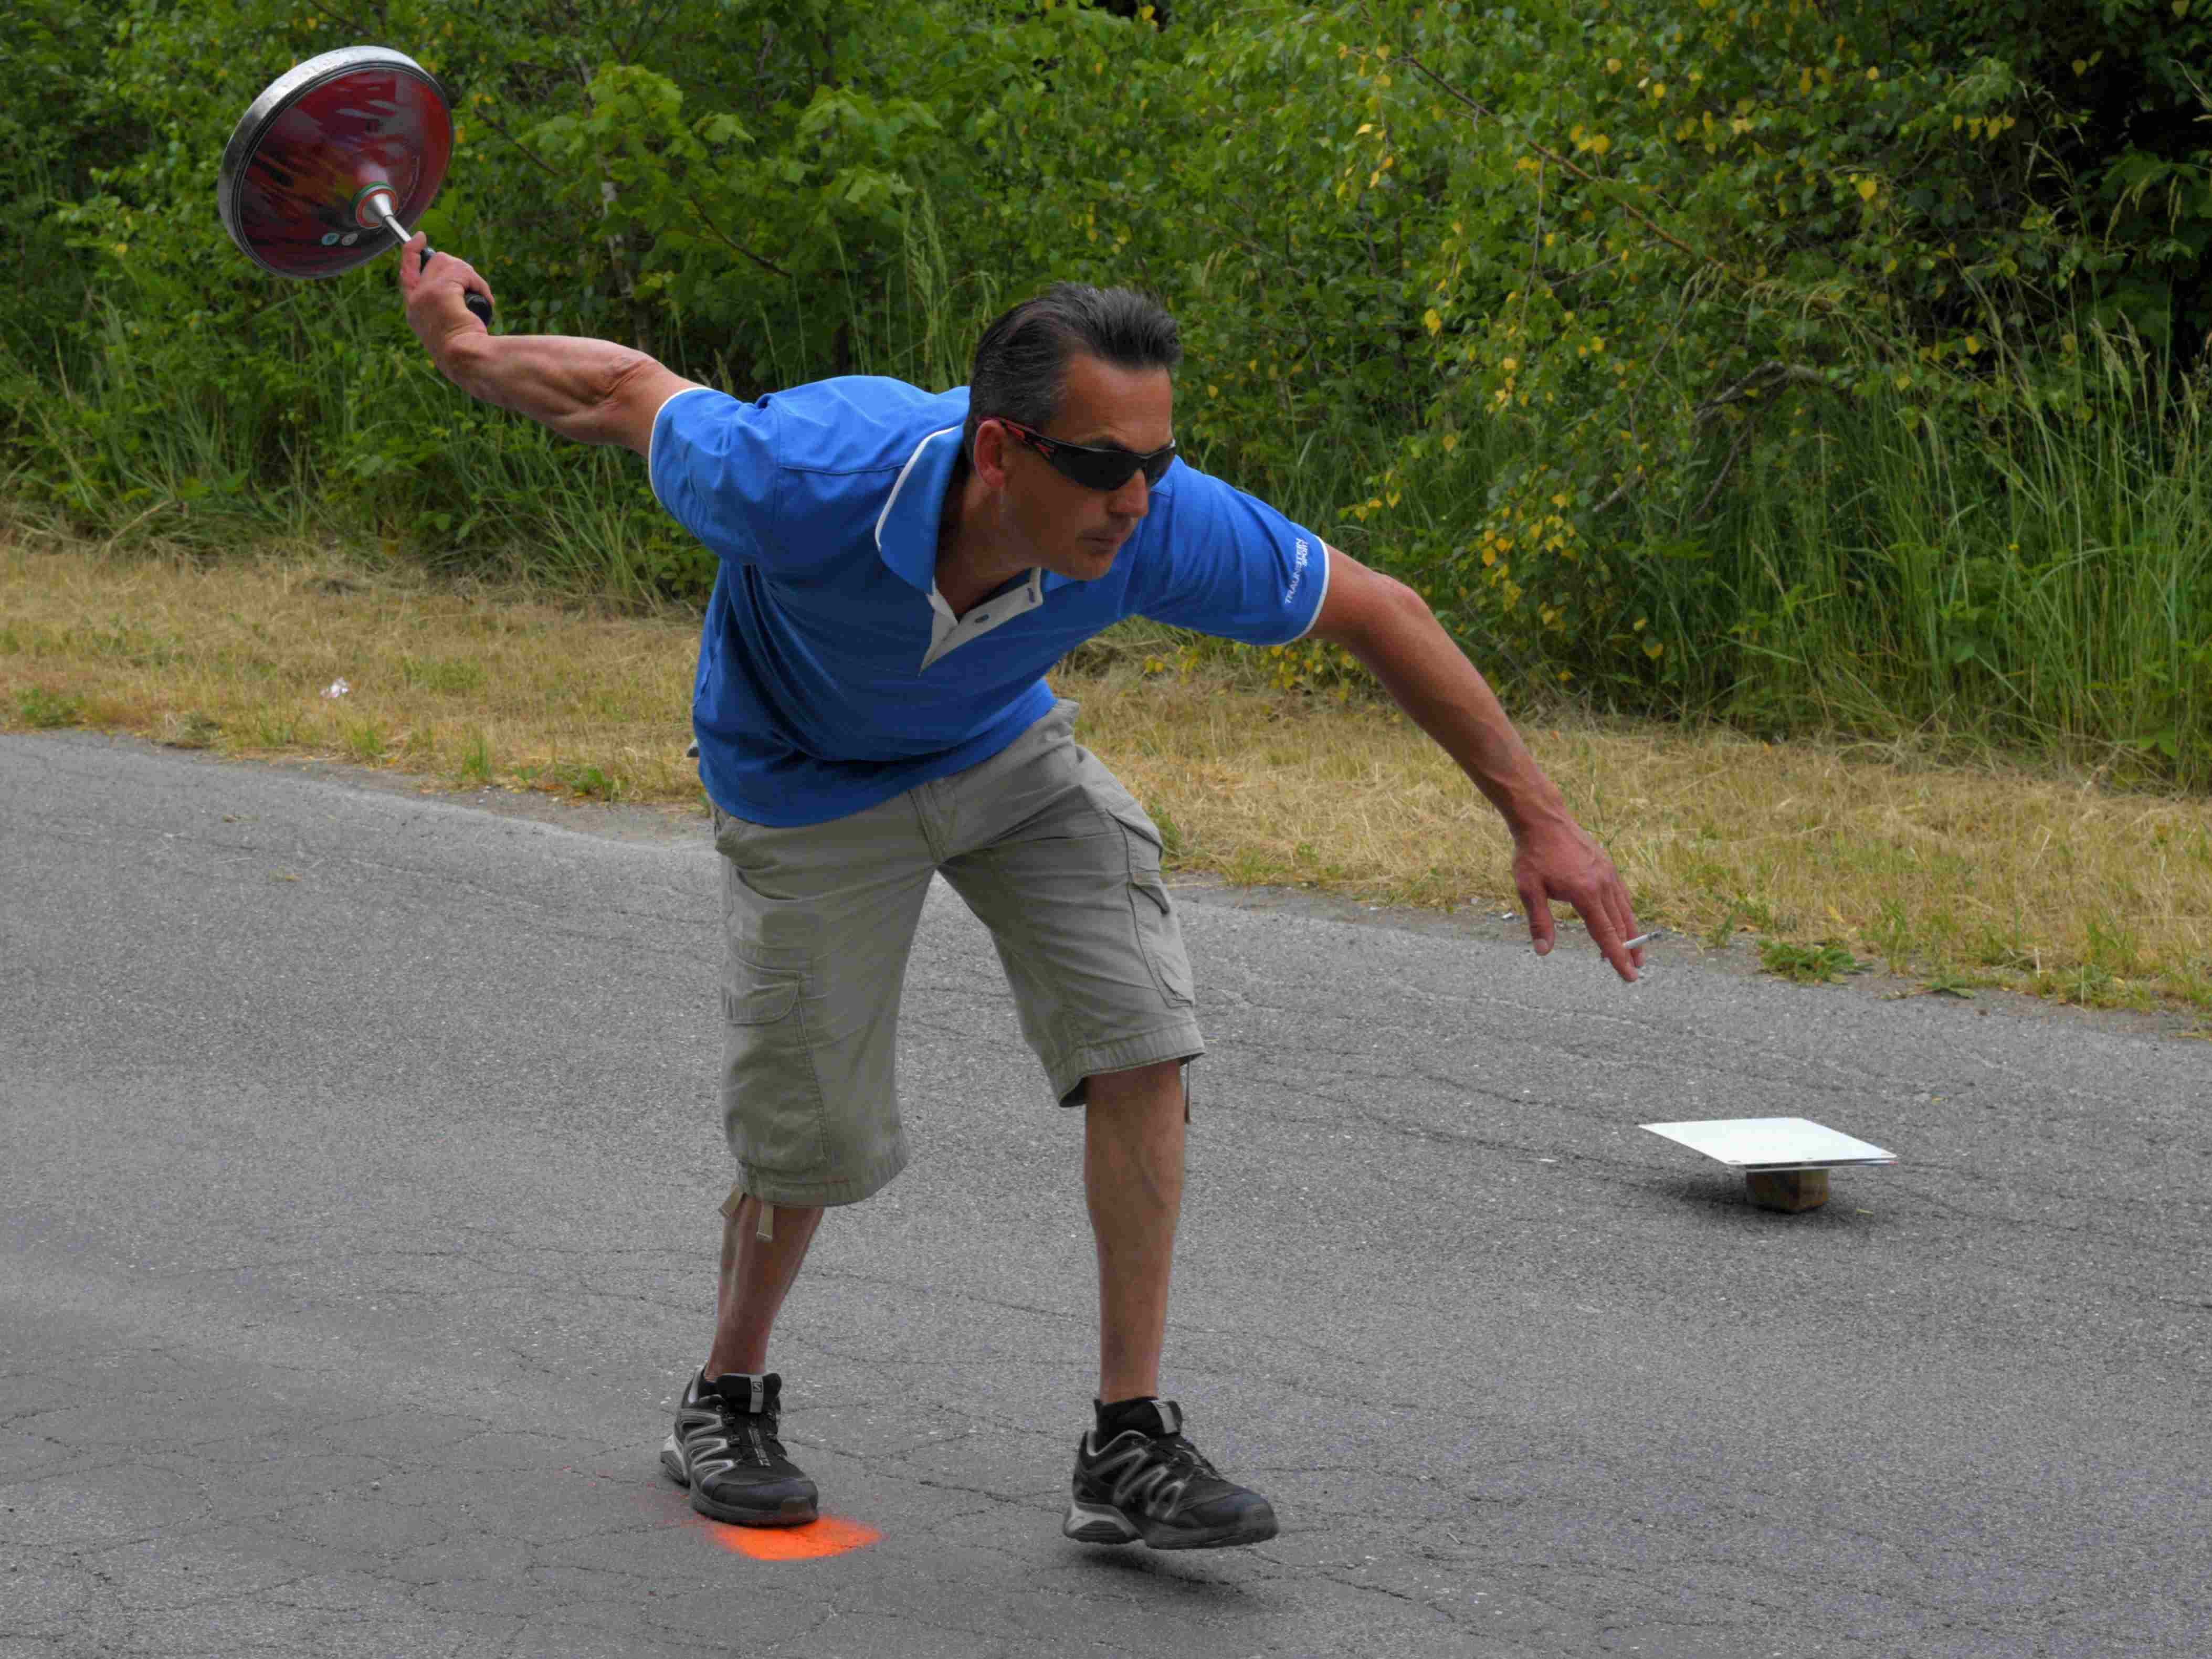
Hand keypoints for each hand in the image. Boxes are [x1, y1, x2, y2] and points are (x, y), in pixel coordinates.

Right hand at [398, 232, 492, 363]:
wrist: (466, 360)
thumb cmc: (465, 351)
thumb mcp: (449, 326)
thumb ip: (444, 306)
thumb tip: (459, 285)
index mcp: (414, 310)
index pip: (407, 271)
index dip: (412, 251)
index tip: (420, 238)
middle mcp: (414, 300)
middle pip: (434, 261)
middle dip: (458, 267)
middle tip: (473, 285)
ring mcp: (424, 293)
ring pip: (450, 263)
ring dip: (471, 278)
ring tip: (480, 298)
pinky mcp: (439, 290)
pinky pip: (464, 273)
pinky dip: (479, 284)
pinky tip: (485, 300)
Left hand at [1511, 812, 1642, 982]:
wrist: (1544, 820)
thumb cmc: (1533, 855)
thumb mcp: (1529, 890)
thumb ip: (1539, 922)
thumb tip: (1544, 951)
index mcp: (1585, 893)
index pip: (1606, 934)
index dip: (1618, 957)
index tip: (1629, 975)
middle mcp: (1602, 884)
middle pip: (1620, 925)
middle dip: (1629, 950)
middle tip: (1634, 970)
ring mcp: (1608, 874)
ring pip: (1624, 910)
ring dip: (1631, 933)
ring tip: (1636, 952)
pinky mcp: (1607, 866)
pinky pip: (1621, 895)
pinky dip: (1625, 912)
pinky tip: (1624, 921)